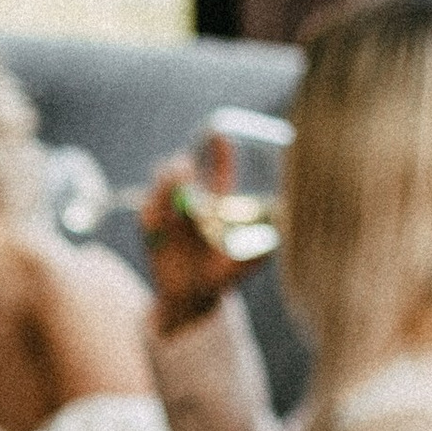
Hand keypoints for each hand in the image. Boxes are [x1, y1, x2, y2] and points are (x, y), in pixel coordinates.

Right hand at [142, 130, 267, 333]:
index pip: (218, 167)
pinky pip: (148, 213)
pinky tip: (159, 214)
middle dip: (183, 166)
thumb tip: (284, 217)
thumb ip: (265, 242)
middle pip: (183, 170)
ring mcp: (167, 212)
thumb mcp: (249, 259)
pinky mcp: (150, 228)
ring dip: (166, 184)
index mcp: (215, 201)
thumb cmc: (223, 275)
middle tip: (185, 164)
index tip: (220, 133)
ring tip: (174, 181)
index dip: (219, 150)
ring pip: (162, 187)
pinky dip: (153, 210)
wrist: (192, 297)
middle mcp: (190, 201)